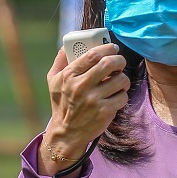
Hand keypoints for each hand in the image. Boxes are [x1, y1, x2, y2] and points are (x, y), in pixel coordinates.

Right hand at [42, 42, 129, 175]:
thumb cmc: (61, 103)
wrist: (67, 133)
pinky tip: (115, 97)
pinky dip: (122, 95)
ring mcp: (94, 100)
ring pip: (120, 79)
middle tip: (119, 63)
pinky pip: (123, 96)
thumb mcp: (53, 81)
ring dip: (123, 79)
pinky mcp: (105, 112)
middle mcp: (81, 87)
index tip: (113, 48)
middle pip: (109, 63)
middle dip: (119, 60)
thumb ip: (60, 60)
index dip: (107, 47)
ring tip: (118, 82)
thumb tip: (67, 44)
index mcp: (69, 76)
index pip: (92, 54)